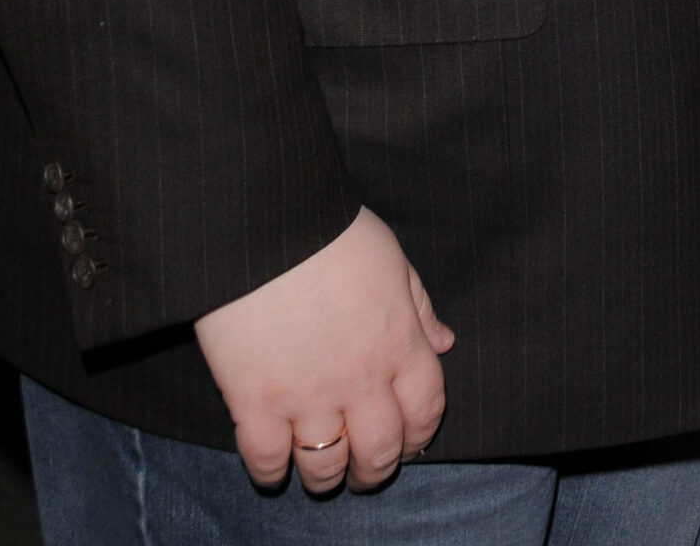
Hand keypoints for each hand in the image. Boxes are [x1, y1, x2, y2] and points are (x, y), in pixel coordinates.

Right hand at [194, 207, 453, 492]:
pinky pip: (266, 459)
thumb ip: (418, 306)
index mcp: (398, 342)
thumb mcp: (392, 258)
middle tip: (365, 469)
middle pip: (380, 452)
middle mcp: (359, 378)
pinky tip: (274, 466)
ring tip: (323, 474)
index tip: (408, 440)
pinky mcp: (255, 401)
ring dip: (328, 478)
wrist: (266, 221)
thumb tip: (444, 342)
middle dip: (376, 470)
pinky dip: (271, 472)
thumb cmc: (332, 230)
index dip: (420, 434)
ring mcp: (306, 394)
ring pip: (326, 468)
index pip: (426, 410)